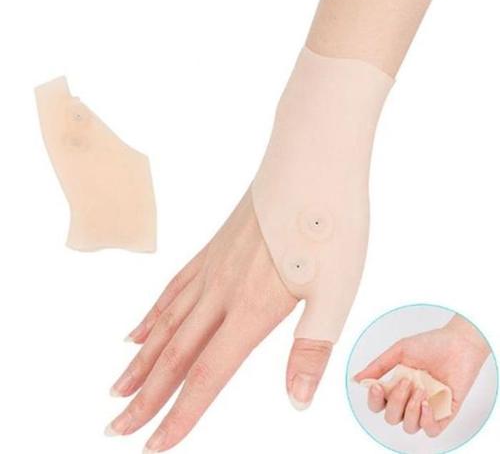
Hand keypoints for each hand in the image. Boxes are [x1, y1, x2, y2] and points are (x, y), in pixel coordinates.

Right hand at [106, 190, 332, 451]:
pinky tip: (138, 330)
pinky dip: (152, 315)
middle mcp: (222, 292)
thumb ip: (309, 348)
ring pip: (166, 323)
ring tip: (118, 388)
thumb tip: (295, 402)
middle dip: (145, 397)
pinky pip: (173, 289)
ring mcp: (212, 268)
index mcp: (252, 308)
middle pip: (175, 355)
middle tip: (117, 427)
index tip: (153, 446)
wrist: (312, 165)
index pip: (207, 374)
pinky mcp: (212, 250)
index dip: (180, 414)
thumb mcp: (335, 291)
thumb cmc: (330, 226)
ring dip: (141, 361)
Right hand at [354, 316, 489, 436]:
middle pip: (391, 417)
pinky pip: (431, 431)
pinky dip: (426, 420)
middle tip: (406, 382)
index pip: (378, 404)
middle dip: (395, 401)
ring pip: (409, 427)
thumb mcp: (399, 351)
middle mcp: (409, 400)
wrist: (458, 344)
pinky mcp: (446, 414)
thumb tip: (356, 379)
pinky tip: (427, 403)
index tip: (376, 386)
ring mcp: (428, 409)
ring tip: (421, 389)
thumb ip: (378, 366)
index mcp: (396, 386)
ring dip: (411, 409)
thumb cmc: (430, 344)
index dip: (373, 400)